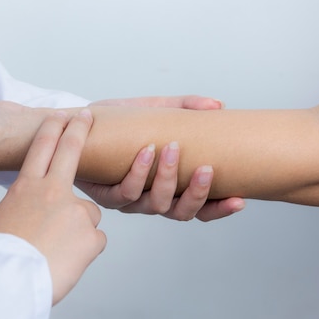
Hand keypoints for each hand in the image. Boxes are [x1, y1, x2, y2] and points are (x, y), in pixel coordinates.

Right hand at [0, 110, 105, 304]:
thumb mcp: (6, 219)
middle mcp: (52, 192)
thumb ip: (27, 206)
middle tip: (86, 116)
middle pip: (70, 151)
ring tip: (56, 249)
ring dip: (78, 229)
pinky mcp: (92, 234)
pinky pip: (94, 241)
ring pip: (88, 214)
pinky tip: (66, 260)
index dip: (52, 128)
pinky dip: (84, 251)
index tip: (59, 116)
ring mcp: (75, 211)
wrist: (8, 281)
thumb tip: (44, 211)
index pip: (41, 148)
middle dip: (79, 129)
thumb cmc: (1, 256)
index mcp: (25, 187)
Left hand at [75, 97, 245, 221]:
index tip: (240, 200)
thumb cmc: (118, 123)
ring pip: (155, 205)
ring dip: (168, 179)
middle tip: (206, 168)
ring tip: (172, 150)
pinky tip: (146, 152)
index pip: (200, 208)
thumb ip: (184, 108)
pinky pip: (125, 193)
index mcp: (169, 186)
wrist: (78, 124)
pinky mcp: (105, 195)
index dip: (219, 209)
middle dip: (197, 194)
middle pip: (181, 213)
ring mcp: (129, 200)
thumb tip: (218, 105)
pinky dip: (138, 174)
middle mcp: (151, 199)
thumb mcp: (154, 109)